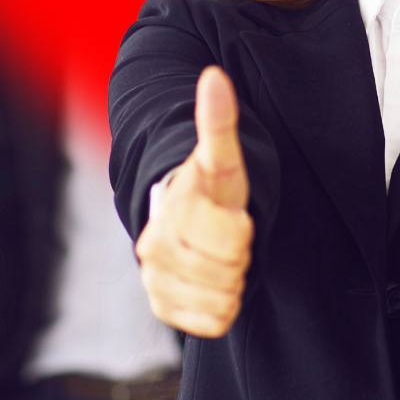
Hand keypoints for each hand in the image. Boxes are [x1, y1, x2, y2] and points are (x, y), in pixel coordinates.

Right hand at [135, 65, 253, 337]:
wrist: (185, 223)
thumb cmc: (212, 190)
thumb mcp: (223, 158)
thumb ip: (218, 122)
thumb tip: (214, 77)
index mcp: (173, 209)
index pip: (234, 239)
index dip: (244, 229)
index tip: (232, 215)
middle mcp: (155, 246)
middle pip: (231, 270)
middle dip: (239, 255)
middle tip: (226, 238)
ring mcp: (155, 278)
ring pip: (223, 299)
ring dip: (231, 281)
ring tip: (218, 257)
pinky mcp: (162, 307)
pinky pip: (212, 322)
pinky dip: (221, 307)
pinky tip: (211, 282)